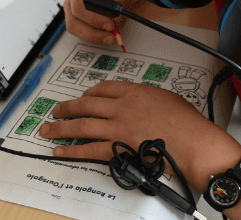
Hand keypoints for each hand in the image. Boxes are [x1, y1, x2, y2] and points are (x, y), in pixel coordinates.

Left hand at [39, 80, 240, 189]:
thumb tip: (137, 102)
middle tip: (55, 110)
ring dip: (61, 128)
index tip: (82, 97)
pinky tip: (61, 152)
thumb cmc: (186, 121)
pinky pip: (90, 150)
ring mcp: (118, 128)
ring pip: (82, 126)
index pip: (103, 89)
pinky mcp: (119, 148)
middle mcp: (122, 107)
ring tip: (47, 130)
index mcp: (134, 91)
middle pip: (86, 105)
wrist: (193, 143)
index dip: (88, 93)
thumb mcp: (164, 97)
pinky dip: (72, 151)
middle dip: (67, 108)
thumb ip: (145, 97)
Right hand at [63, 0, 140, 44]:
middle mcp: (71, 2)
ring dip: (95, 37)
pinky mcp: (79, 25)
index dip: (93, 18)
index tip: (110, 24)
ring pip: (78, 32)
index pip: (78, 7)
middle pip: (74, 22)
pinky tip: (109, 36)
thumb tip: (116, 17)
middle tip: (112, 35)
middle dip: (93, 32)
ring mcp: (73, 15)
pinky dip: (97, 38)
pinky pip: (84, 36)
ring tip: (112, 37)